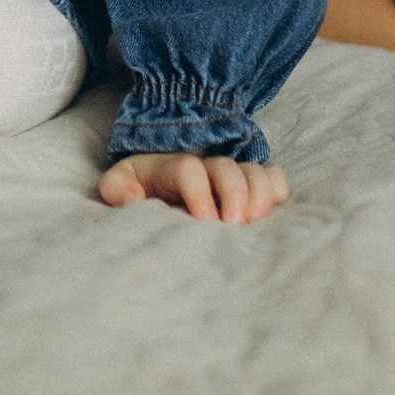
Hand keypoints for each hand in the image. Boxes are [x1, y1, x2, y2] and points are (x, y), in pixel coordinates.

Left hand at [97, 152, 289, 222]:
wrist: (157, 184)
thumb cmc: (138, 190)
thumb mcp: (118, 187)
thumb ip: (117, 188)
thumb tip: (133, 198)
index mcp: (171, 168)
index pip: (189, 170)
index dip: (199, 193)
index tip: (204, 222)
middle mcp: (205, 168)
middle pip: (226, 168)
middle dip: (234, 195)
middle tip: (233, 226)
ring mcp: (230, 175)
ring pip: (254, 171)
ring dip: (259, 194)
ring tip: (255, 222)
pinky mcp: (251, 186)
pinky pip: (274, 178)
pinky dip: (277, 191)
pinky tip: (272, 213)